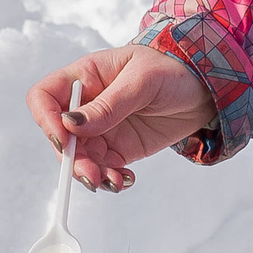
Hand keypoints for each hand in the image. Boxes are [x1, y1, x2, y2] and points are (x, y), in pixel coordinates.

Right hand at [28, 45, 217, 192]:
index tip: (64, 140)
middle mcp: (87, 104)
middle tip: (93, 175)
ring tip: (113, 182)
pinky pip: (104, 169)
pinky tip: (126, 181)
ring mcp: (102, 128)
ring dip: (92, 174)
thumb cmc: (173, 69)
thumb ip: (108, 105)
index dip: (47, 120)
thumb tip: (72, 124)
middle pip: (60, 136)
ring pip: (80, 158)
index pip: (45, 97)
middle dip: (72, 159)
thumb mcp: (142, 81)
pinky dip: (110, 180)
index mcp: (85, 77)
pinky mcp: (119, 148)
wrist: (206, 88)